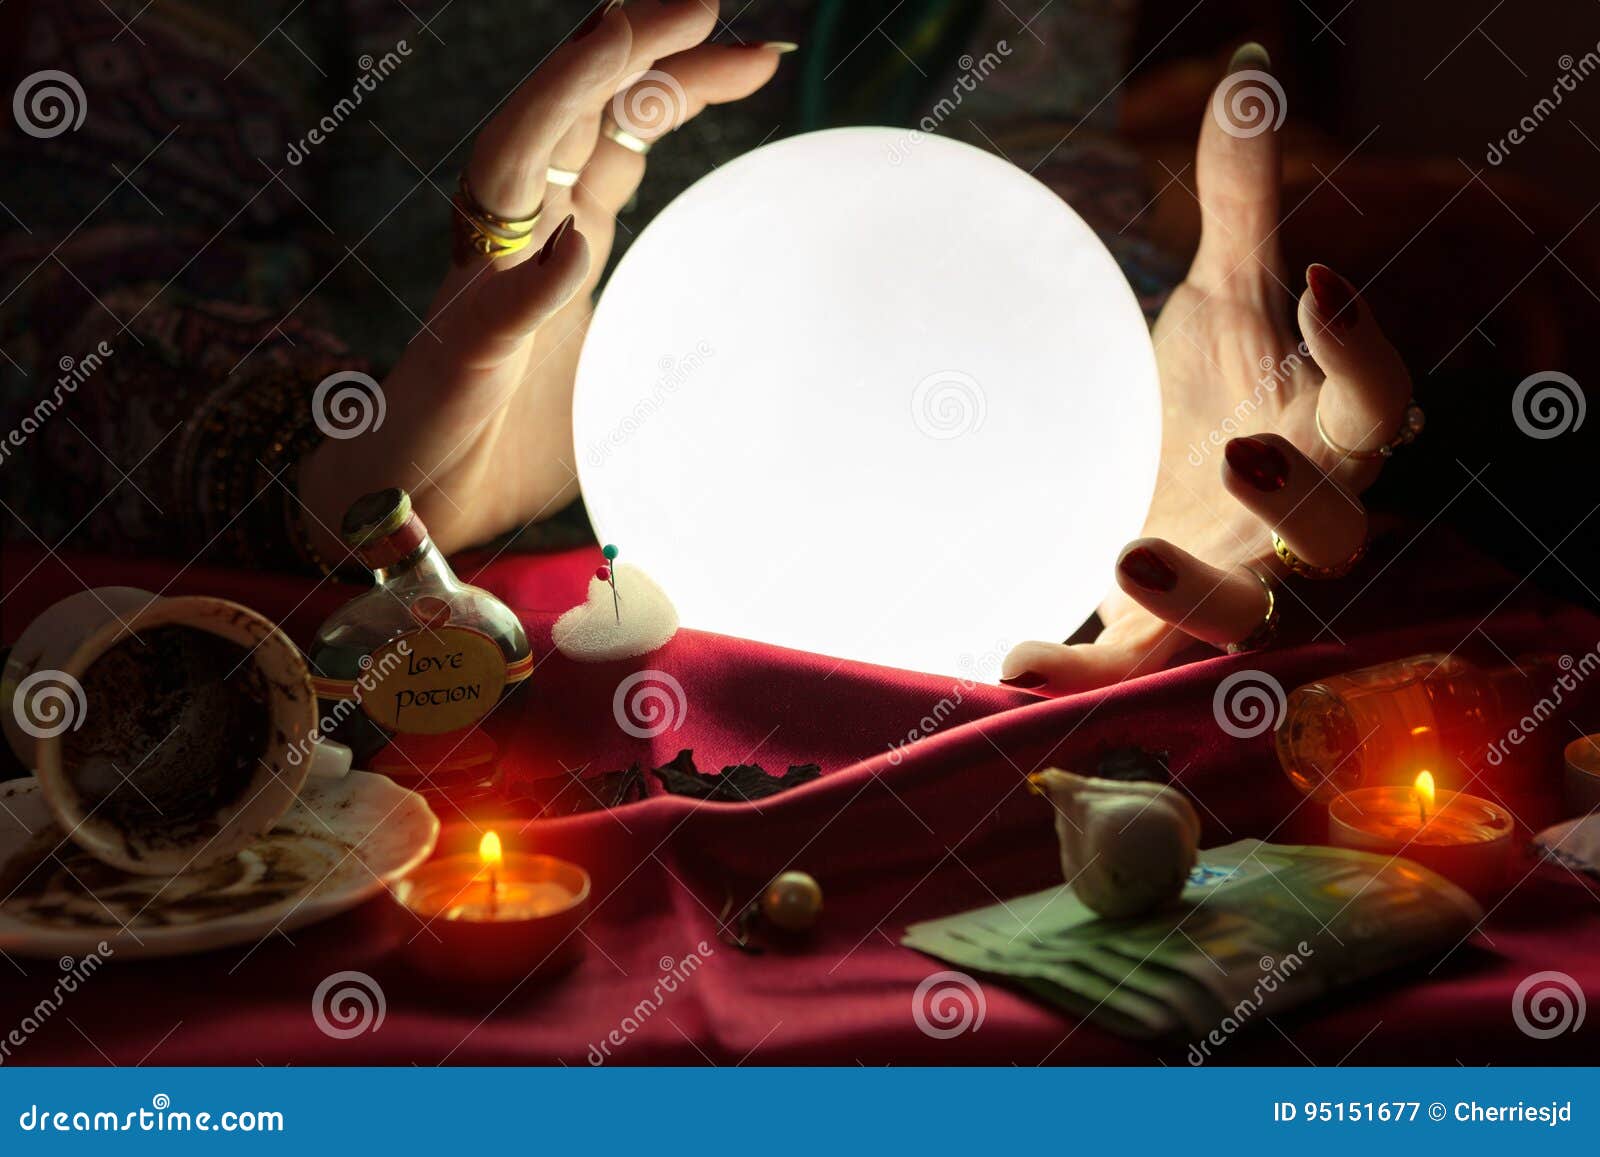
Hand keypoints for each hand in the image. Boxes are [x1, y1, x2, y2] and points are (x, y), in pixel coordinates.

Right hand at [299, 1, 786, 557]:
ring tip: (618, 42)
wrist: (419, 507)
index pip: (612, 134)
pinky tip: (574, 248)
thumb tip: (744, 310)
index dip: (675, 83)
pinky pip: (498, 313)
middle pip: (564, 119)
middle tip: (702, 1)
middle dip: (628, 51)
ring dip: (562, 102)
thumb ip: (653, 315)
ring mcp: (480, 294)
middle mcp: (511, 243)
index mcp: (552, 237)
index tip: (758, 56)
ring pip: (507, 171)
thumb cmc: (510, 436)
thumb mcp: (608, 361)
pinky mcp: (463, 363)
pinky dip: (534, 280)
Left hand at [1002, 46, 1415, 693]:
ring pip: (1247, 618)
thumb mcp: (1221, 294)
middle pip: (1337, 533)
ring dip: (1200, 598)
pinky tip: (1013, 655)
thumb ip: (1242, 203)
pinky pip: (1132, 668)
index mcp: (1322, 427)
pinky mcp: (1156, 630)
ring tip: (1126, 553)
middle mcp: (1293, 518)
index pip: (1379, 401)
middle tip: (1240, 451)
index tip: (1323, 283)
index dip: (1365, 353)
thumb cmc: (1205, 385)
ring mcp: (1229, 581)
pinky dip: (1084, 672)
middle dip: (1301, 501)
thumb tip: (1250, 76)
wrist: (1149, 464)